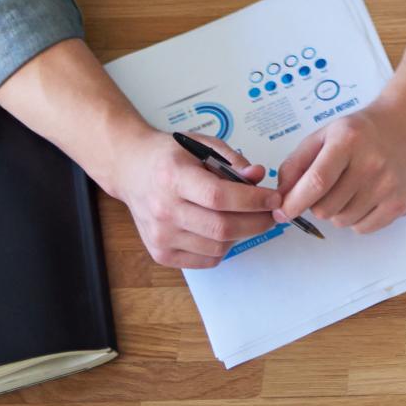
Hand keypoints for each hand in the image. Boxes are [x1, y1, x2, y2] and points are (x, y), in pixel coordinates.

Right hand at [113, 128, 280, 270]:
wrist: (131, 170)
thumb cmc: (168, 156)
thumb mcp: (202, 145)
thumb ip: (233, 160)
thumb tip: (258, 176)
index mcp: (174, 177)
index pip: (219, 196)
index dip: (252, 200)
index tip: (274, 198)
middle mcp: (164, 210)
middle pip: (221, 227)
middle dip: (256, 222)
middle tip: (272, 214)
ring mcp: (160, 236)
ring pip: (216, 247)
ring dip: (241, 235)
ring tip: (248, 219)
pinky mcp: (161, 254)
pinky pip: (204, 260)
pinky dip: (223, 248)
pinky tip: (225, 231)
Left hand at [273, 95, 405, 234]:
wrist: (405, 125)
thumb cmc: (359, 132)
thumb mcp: (324, 135)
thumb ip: (296, 164)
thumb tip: (280, 197)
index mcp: (348, 140)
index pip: (316, 182)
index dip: (295, 202)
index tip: (283, 211)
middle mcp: (371, 163)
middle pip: (326, 209)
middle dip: (318, 203)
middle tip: (330, 186)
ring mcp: (388, 185)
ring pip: (342, 221)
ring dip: (338, 211)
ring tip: (351, 187)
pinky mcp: (400, 203)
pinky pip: (363, 229)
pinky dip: (358, 219)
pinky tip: (366, 196)